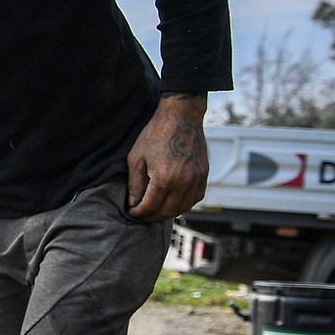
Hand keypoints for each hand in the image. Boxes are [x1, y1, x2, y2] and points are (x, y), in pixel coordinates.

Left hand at [126, 94, 208, 220]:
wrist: (180, 117)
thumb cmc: (156, 134)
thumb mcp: (136, 158)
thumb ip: (135, 184)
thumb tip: (134, 203)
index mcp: (164, 178)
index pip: (150, 206)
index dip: (138, 213)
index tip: (131, 211)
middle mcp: (183, 181)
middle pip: (167, 211)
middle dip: (152, 216)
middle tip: (142, 214)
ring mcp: (196, 179)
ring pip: (183, 208)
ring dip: (168, 213)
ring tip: (155, 210)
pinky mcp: (204, 174)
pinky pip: (195, 198)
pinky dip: (184, 204)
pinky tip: (173, 202)